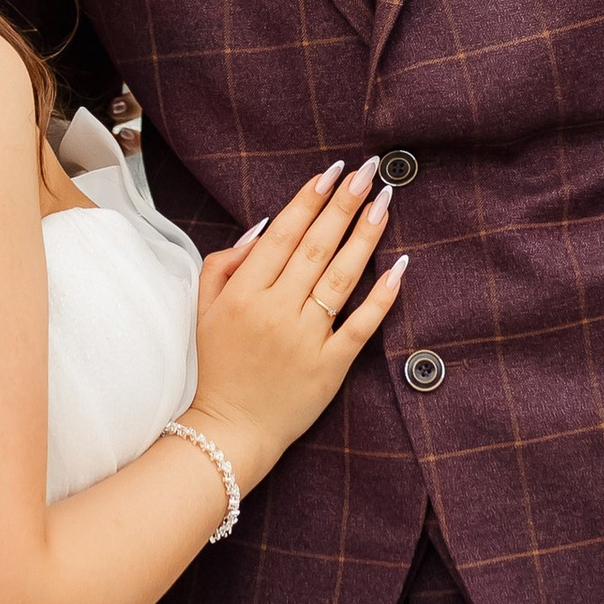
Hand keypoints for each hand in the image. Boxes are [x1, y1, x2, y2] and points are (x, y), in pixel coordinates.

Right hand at [189, 160, 407, 493]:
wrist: (229, 430)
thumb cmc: (217, 366)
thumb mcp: (204, 310)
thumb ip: (225, 264)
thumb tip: (265, 228)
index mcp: (244, 294)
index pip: (283, 235)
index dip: (309, 200)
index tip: (331, 172)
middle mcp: (276, 311)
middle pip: (317, 247)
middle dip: (344, 205)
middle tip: (368, 172)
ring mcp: (306, 339)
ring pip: (341, 277)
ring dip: (366, 236)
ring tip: (385, 204)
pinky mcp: (330, 366)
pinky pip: (361, 325)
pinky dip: (382, 296)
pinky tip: (399, 267)